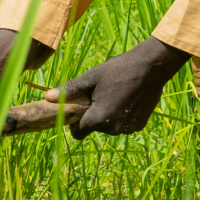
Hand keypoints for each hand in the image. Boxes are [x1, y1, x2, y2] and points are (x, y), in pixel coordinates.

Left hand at [45, 36, 188, 139]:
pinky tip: (127, 97)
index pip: (79, 133)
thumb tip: (47, 98)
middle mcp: (114, 129)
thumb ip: (70, 89)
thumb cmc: (119, 69)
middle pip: (95, 128)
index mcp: (99, 118)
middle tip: (99, 94)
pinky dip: (122, 115)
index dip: (75, 122)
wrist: (151, 67)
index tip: (79, 109)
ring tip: (114, 93)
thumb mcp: (92, 76)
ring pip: (110, 126)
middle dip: (93, 114)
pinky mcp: (140, 125)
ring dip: (108, 115)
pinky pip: (124, 124)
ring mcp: (129, 128)